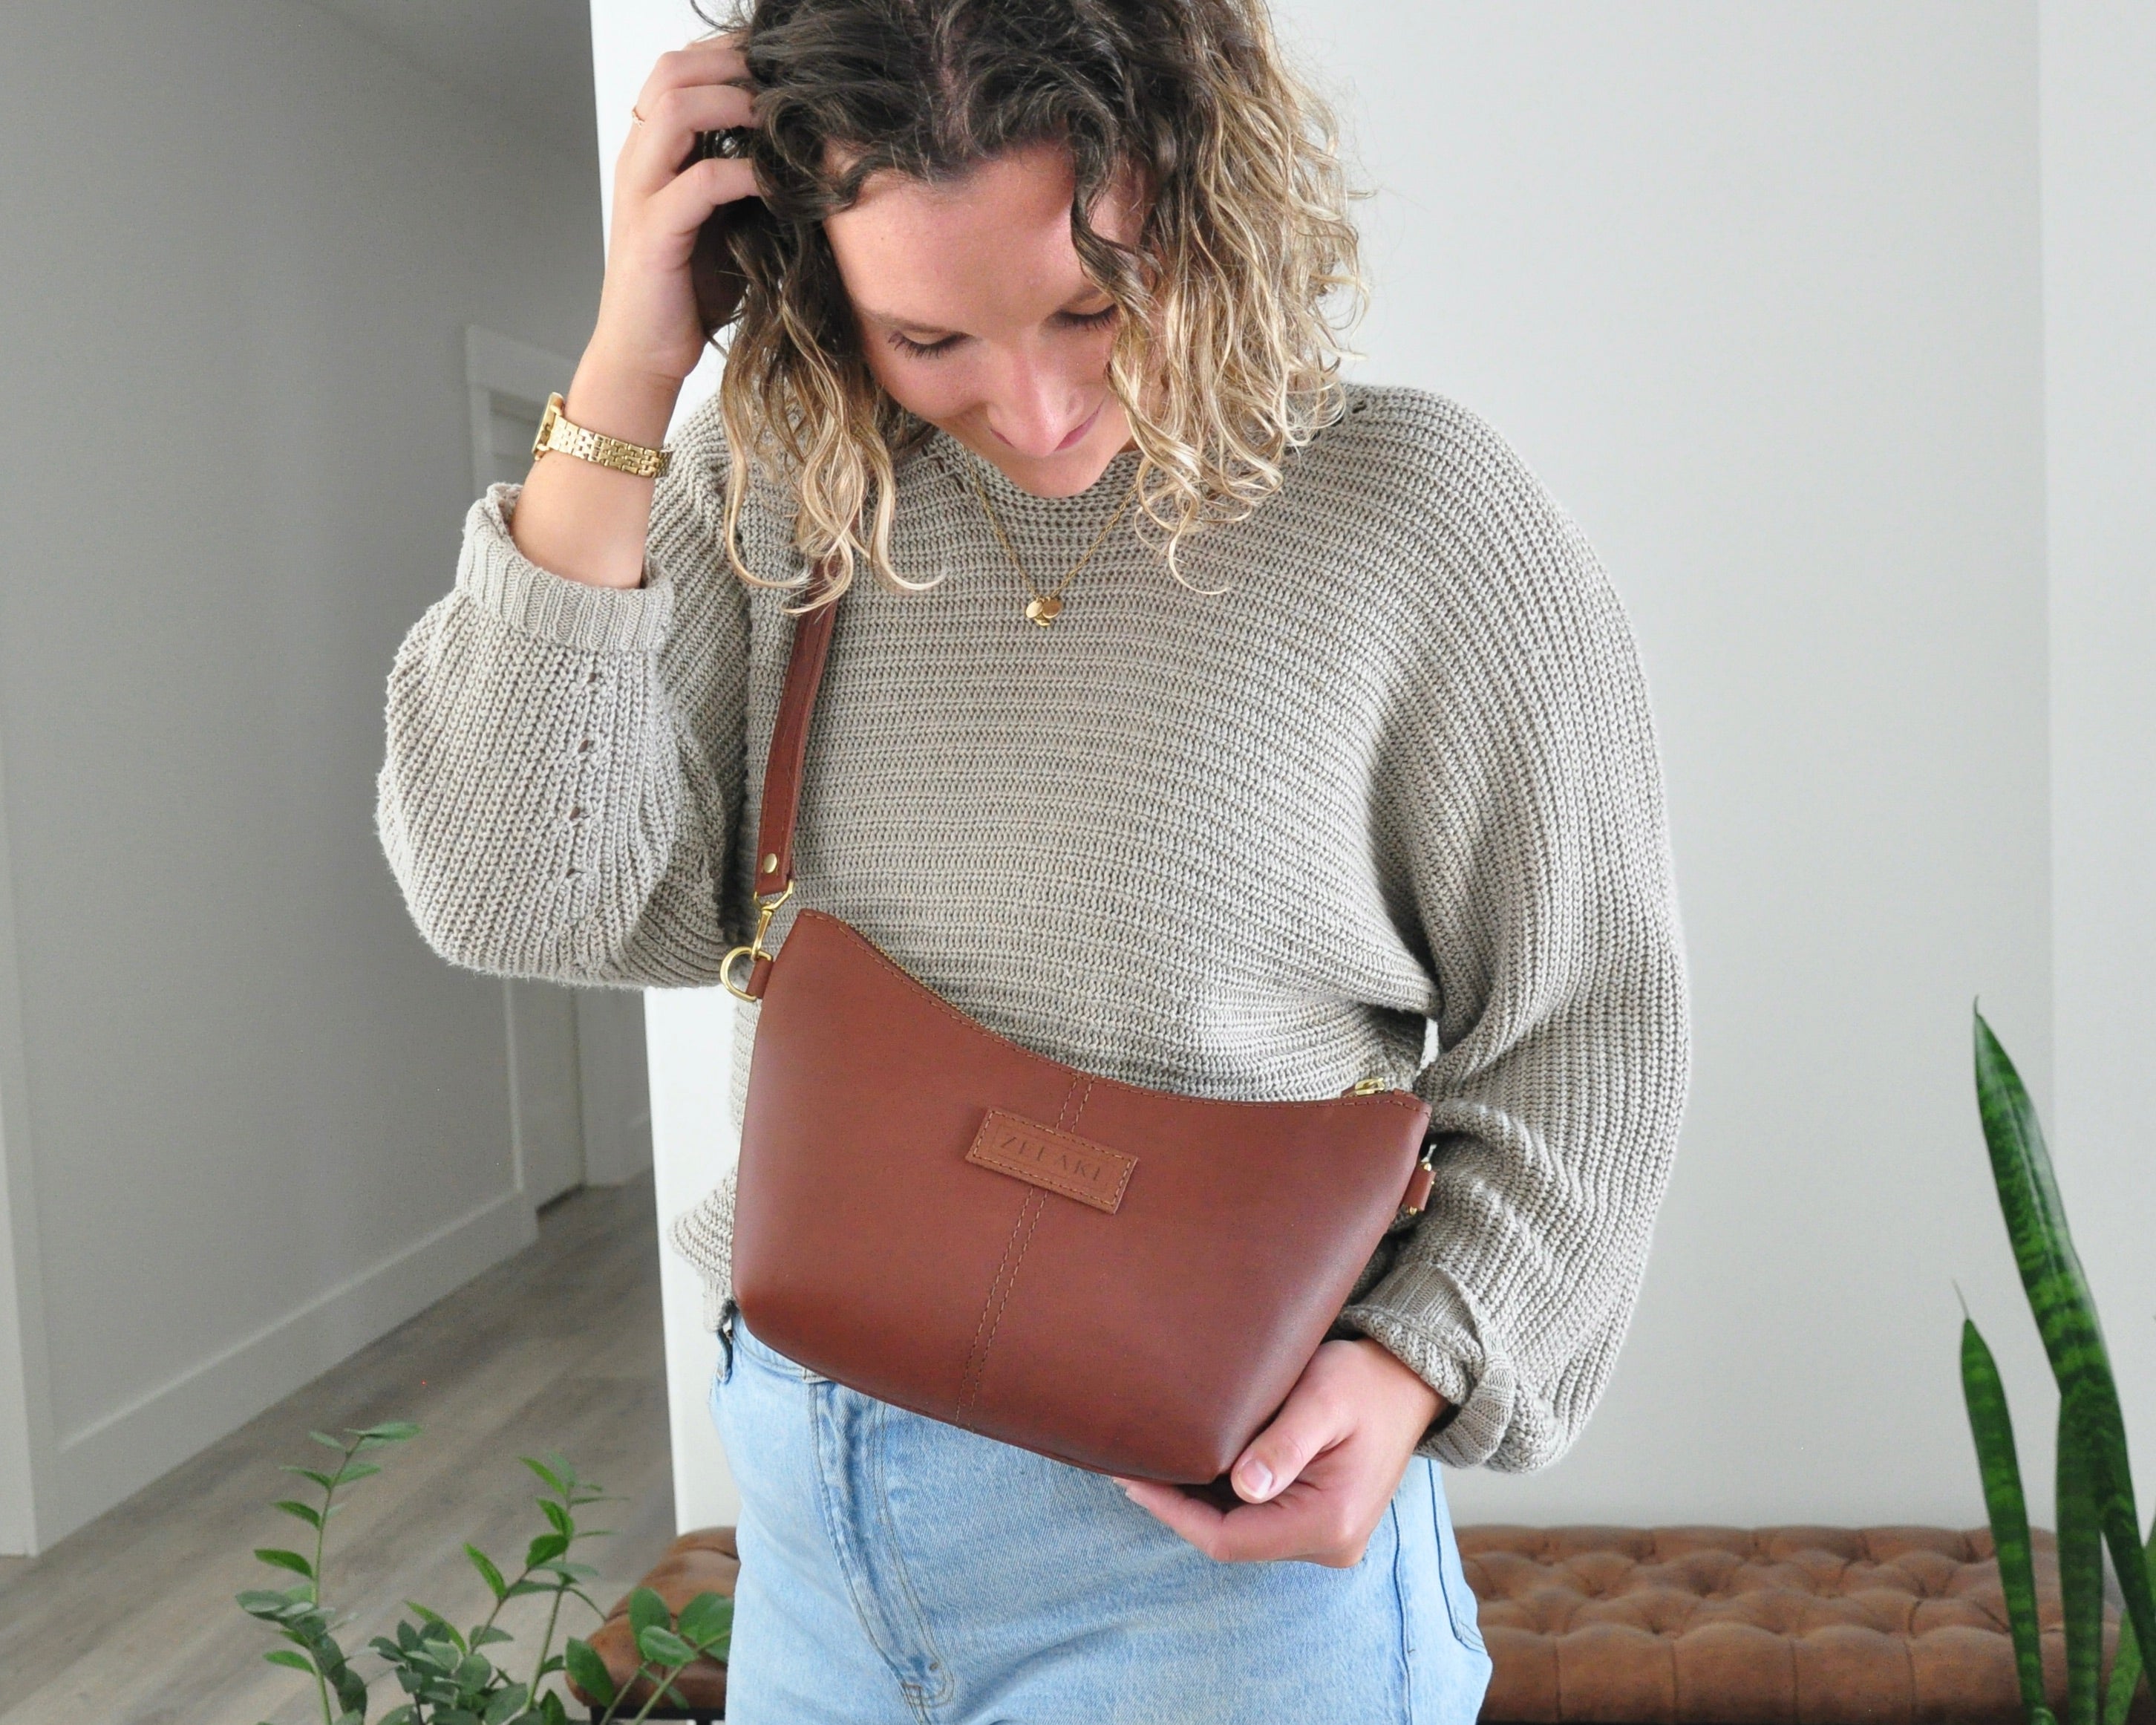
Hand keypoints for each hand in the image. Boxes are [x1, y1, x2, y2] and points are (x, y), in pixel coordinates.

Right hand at [511, 36, 759, 587]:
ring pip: (675, 111)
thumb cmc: (688, 293)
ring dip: (733, 104)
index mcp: (650, 153)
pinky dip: (742, 173)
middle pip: (672, 72)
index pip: (676, 70)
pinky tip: (775, 182)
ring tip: (777, 117)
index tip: (776, 63)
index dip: (724, 55)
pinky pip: (698, 182)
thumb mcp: (722, 224)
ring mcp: (641, 195)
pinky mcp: (654, 234)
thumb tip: (803, 154)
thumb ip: (744, 183)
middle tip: (782, 78)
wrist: (646, 355)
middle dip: (731, 64)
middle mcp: (638, 163)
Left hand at [1114, 1339, 1442, 1567]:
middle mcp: (1330, 1544)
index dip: (1173, 1513)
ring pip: (1243, 1534)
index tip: (1133, 1478)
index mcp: (1329, 1521)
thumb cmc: (1362, 1382)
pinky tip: (1193, 1469)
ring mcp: (1328, 1539)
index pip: (1230, 1539)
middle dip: (1178, 1508)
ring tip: (1152, 1466)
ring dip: (1198, 1506)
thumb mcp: (1322, 1399)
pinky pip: (1260, 1523)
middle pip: (1232, 1541)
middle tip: (1131, 1467)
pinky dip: (1222, 1501)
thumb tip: (1244, 1486)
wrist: (1407, 1384)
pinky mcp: (1322, 1524)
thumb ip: (1283, 1443)